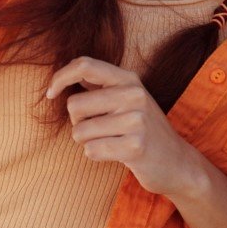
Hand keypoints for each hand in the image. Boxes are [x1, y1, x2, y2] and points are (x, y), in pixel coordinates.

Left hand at [46, 56, 208, 199]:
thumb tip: (68, 74)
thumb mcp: (128, 99)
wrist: (176, 162)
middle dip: (77, 123)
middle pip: (74, 105)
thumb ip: (101, 85)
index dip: (60, 77)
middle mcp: (133, 94)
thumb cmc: (143, 130)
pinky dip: (96, 155)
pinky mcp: (135, 147)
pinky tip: (116, 154)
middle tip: (99, 129)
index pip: (84, 65)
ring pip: (79, 132)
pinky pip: (91, 150)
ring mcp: (136, 120)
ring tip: (110, 141)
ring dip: (87, 142)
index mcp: (128, 79)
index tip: (50, 94)